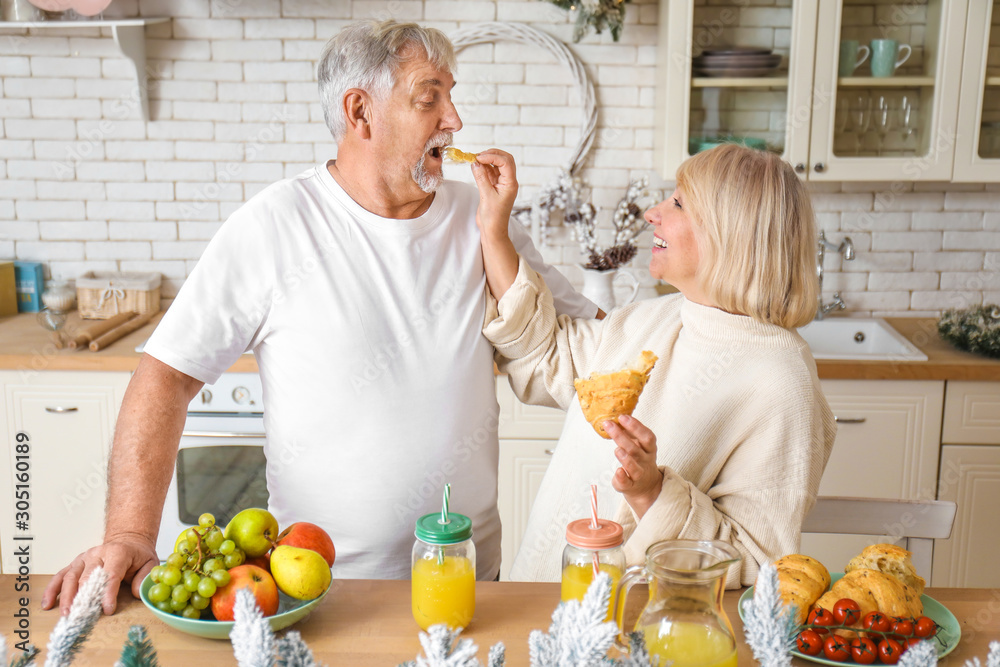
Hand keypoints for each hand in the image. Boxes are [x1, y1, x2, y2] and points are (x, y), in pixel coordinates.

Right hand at [42, 538, 157, 615]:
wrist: (128, 541)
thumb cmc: (137, 555)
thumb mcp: (149, 562)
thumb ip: (144, 578)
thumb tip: (135, 594)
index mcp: (118, 552)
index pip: (111, 574)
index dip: (108, 592)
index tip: (106, 609)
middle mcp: (98, 553)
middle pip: (87, 576)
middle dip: (84, 597)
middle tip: (81, 615)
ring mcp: (84, 558)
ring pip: (71, 576)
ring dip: (66, 596)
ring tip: (65, 613)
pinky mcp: (75, 564)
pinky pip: (61, 576)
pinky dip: (52, 589)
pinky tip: (47, 603)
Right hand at [471, 149, 518, 241]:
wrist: (492, 230)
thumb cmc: (493, 217)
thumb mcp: (486, 195)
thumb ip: (481, 177)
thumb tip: (475, 162)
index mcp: (511, 183)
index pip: (506, 162)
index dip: (492, 156)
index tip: (479, 158)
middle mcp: (508, 181)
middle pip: (504, 160)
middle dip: (492, 154)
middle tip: (477, 156)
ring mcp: (501, 183)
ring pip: (496, 165)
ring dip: (486, 160)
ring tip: (474, 160)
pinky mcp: (494, 186)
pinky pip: (490, 172)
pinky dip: (483, 167)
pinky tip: (475, 166)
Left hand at [606, 414, 662, 518]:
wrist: (645, 486)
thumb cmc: (639, 460)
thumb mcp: (639, 446)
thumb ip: (629, 434)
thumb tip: (615, 417)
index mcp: (649, 449)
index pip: (647, 436)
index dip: (636, 426)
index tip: (622, 417)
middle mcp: (645, 461)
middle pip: (636, 449)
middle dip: (622, 436)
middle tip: (609, 425)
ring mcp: (638, 474)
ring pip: (634, 467)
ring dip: (625, 458)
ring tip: (617, 449)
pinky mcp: (629, 486)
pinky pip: (626, 483)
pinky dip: (622, 477)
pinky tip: (617, 471)